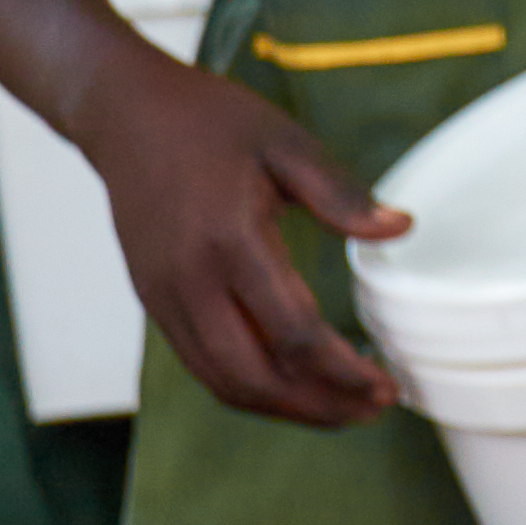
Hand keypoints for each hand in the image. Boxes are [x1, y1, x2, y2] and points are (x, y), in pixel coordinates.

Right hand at [75, 50, 407, 428]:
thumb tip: (399, 229)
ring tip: (340, 409)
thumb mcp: (285, 142)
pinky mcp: (154, 304)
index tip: (387, 384)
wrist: (126, 116)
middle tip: (373, 408)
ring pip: (225, 383)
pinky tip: (289, 384)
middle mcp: (191, 282)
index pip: (294, 334)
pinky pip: (202, 367)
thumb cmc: (210, 123)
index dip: (343, 372)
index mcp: (231, 241)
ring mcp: (165, 299)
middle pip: (257, 377)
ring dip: (285, 408)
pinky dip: (249, 389)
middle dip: (320, 406)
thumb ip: (340, 193)